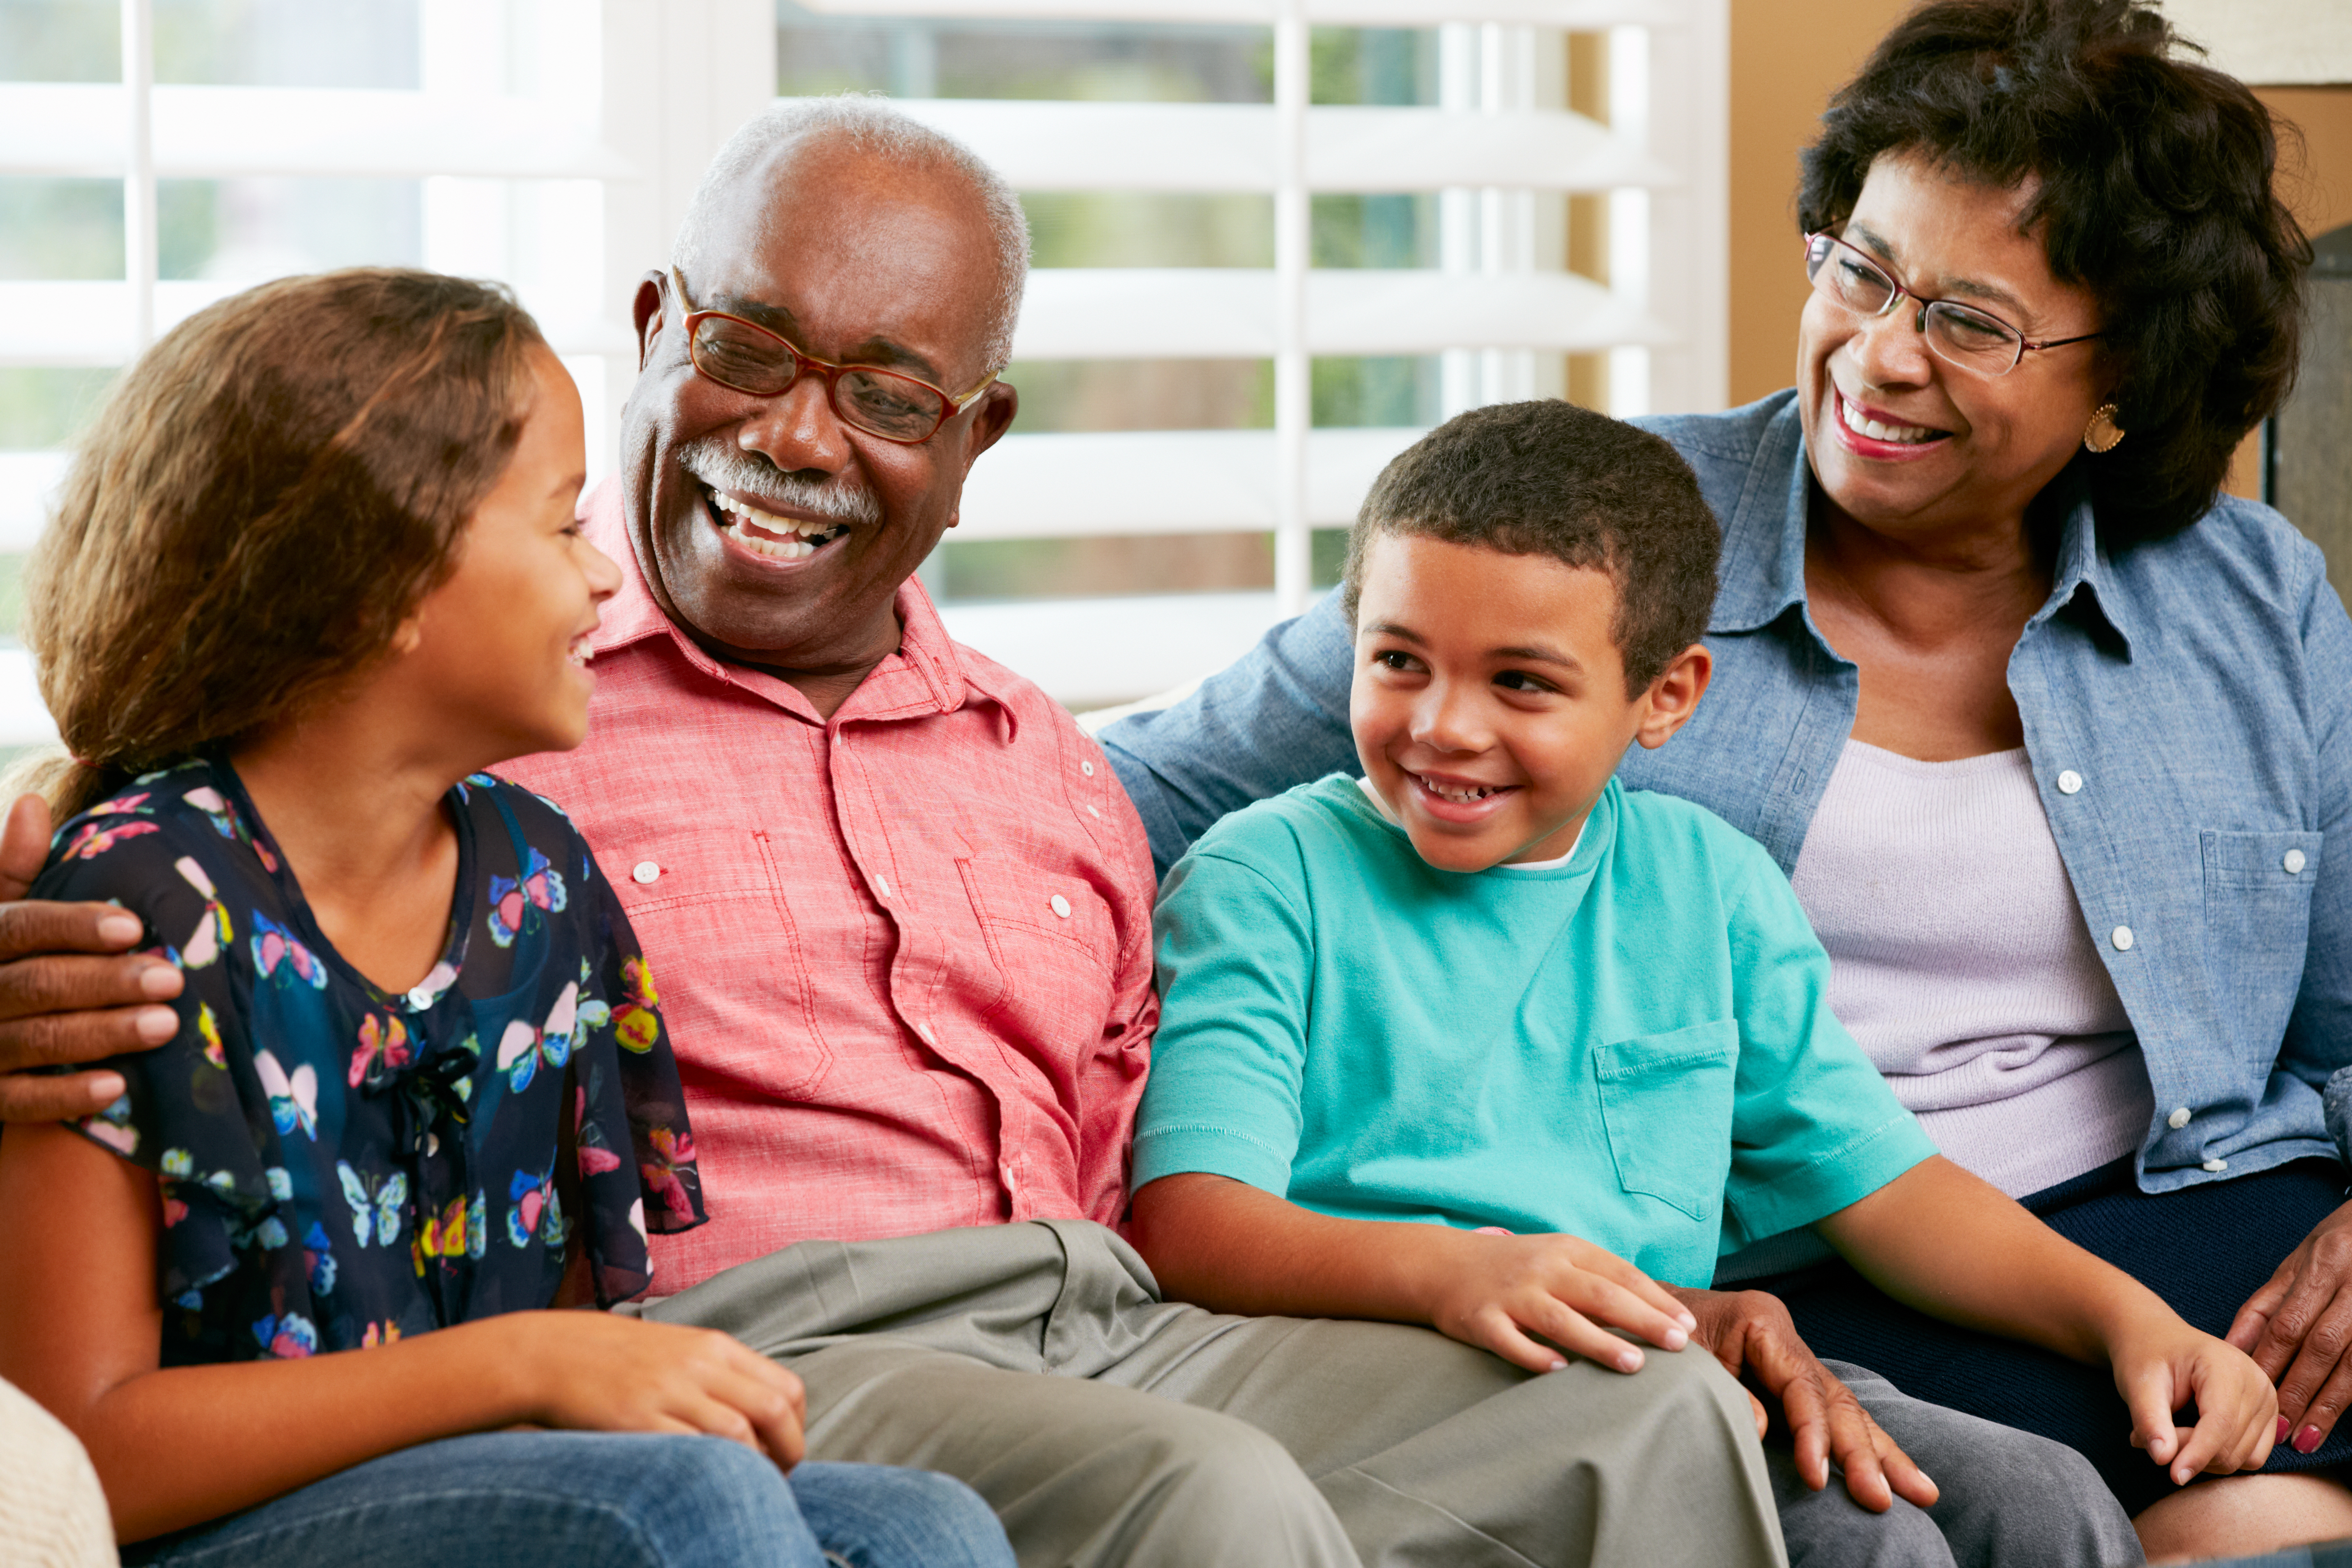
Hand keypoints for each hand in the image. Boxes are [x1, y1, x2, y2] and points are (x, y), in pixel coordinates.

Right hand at [0, 793, 184, 1121]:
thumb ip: (14, 870)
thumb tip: (33, 806)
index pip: (19, 928)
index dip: (73, 925)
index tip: (134, 927)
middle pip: (35, 985)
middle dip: (105, 983)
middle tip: (171, 980)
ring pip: (35, 1041)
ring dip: (102, 1033)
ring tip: (166, 1025)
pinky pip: (19, 1102)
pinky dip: (66, 1096)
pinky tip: (117, 1088)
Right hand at [506, 1312, 806, 1469]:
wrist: (552, 1354)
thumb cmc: (619, 1359)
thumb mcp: (679, 1351)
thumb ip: (720, 1377)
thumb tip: (762, 1419)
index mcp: (715, 1347)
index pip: (786, 1387)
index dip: (797, 1428)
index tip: (786, 1451)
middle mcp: (699, 1364)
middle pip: (774, 1409)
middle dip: (789, 1452)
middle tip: (779, 1477)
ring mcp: (668, 1391)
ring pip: (739, 1433)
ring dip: (753, 1467)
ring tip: (746, 1486)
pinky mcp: (636, 1418)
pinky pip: (691, 1450)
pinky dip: (711, 1470)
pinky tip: (708, 1483)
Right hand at [1424, 1231, 1696, 1375]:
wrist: (1443, 1264)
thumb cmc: (1516, 1268)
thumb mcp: (1558, 1259)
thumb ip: (1599, 1281)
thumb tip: (1657, 1315)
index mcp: (1566, 1250)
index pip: (1620, 1274)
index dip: (1656, 1299)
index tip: (1687, 1325)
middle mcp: (1542, 1269)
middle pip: (1599, 1295)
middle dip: (1642, 1319)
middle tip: (1678, 1345)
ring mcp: (1511, 1295)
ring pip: (1560, 1319)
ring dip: (1599, 1342)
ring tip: (1634, 1364)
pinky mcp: (1482, 1320)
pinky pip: (1511, 1341)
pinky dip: (1536, 1355)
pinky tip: (1560, 1370)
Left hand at [1669, 1286, 1937, 1513]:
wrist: (1641, 1309)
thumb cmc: (1659, 1335)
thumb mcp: (1683, 1360)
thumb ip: (1724, 1392)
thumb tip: (1762, 1428)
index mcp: (1762, 1322)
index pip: (1801, 1386)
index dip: (1813, 1434)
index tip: (1817, 1476)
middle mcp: (1787, 1339)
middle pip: (1835, 1400)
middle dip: (1863, 1453)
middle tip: (1883, 1499)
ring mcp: (1794, 1358)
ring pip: (1848, 1408)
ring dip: (1884, 1453)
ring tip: (1922, 1493)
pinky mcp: (1793, 1378)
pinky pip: (1836, 1413)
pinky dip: (1866, 1443)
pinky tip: (1898, 1472)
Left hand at [2114, 1307, 2276, 1484]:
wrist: (2158, 1340)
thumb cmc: (2146, 1357)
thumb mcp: (2137, 1383)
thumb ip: (2149, 1420)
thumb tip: (2162, 1459)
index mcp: (2227, 1365)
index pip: (2221, 1422)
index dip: (2197, 1454)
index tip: (2174, 1476)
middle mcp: (2257, 1383)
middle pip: (2231, 1445)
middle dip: (2188, 1452)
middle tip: (2146, 1437)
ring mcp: (2268, 1402)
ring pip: (2243, 1458)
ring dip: (2202, 1458)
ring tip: (2165, 1434)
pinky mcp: (2269, 1419)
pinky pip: (2251, 1458)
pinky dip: (2219, 1458)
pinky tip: (2191, 1438)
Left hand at [2228, 1199, 2351, 1453]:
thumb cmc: (2337, 1244)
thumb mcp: (2297, 1263)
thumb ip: (2265, 1306)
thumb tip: (2232, 1348)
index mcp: (2321, 1265)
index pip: (2287, 1324)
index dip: (2270, 1366)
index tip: (2253, 1399)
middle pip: (2320, 1347)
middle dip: (2297, 1392)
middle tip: (2277, 1430)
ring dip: (2329, 1403)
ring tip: (2307, 1437)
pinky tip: (2340, 1415)